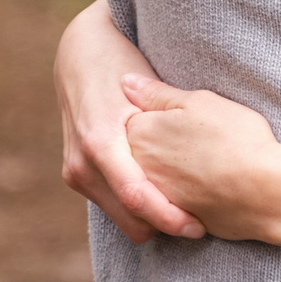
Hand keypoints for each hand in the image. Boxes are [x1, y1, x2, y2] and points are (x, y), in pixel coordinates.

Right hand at [54, 0, 201, 242]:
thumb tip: (204, 145)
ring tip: (187, 210)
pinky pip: (113, 206)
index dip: (169, 217)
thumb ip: (167, 112)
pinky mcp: (76, 175)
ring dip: (151, 218)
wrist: (79, 54)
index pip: (136, 196)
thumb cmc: (120, 63)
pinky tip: (164, 195)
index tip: (199, 226)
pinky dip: (137, 207)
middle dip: (164, 226)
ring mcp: (75, 172)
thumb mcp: (144, 83)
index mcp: (101, 141)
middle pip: (130, 220)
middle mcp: (82, 163)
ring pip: (122, 219)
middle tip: (200, 223)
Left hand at [122, 74, 280, 255]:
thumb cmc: (235, 139)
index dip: (155, 114)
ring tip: (198, 160)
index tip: (179, 115)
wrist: (264, 191)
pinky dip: (180, 192)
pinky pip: (167, 202)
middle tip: (192, 138)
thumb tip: (125, 82)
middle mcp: (138, 167)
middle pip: (135, 151)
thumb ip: (157, 94)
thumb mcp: (199, 102)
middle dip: (154, 144)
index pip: (130, 119)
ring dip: (165, 170)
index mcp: (140, 133)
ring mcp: (154, 196)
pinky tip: (203, 182)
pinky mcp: (173, 218)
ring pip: (150, 177)